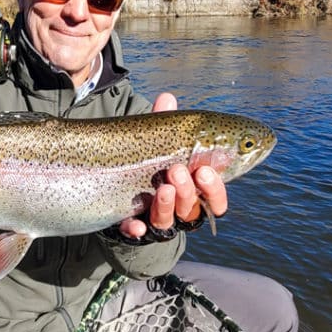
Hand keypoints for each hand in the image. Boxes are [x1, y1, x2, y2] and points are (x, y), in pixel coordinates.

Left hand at [118, 93, 227, 239]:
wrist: (117, 185)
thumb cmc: (151, 162)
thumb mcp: (159, 142)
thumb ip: (164, 123)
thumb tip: (167, 98)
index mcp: (194, 189)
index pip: (214, 196)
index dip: (214, 188)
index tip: (204, 170)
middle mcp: (178, 209)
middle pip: (191, 208)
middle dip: (188, 191)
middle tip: (177, 171)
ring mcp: (155, 219)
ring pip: (168, 221)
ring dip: (167, 206)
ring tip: (163, 187)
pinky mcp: (132, 227)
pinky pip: (135, 234)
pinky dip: (136, 230)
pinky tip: (136, 226)